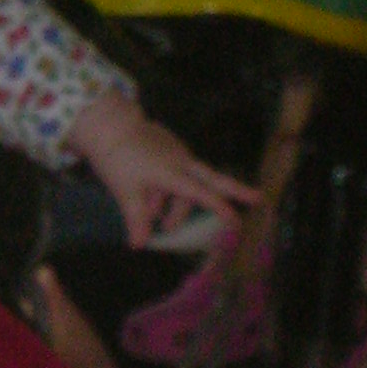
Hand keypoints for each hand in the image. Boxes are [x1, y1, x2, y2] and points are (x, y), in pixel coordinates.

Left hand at [67, 90, 258, 248]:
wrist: (107, 123)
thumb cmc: (117, 158)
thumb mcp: (125, 192)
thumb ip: (136, 219)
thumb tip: (139, 245)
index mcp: (173, 172)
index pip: (203, 194)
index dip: (220, 208)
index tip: (237, 221)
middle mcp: (181, 161)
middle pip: (213, 178)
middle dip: (236, 190)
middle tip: (259, 199)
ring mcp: (175, 151)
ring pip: (185, 183)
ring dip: (175, 204)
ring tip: (157, 220)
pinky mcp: (167, 146)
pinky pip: (175, 173)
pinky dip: (168, 190)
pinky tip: (150, 198)